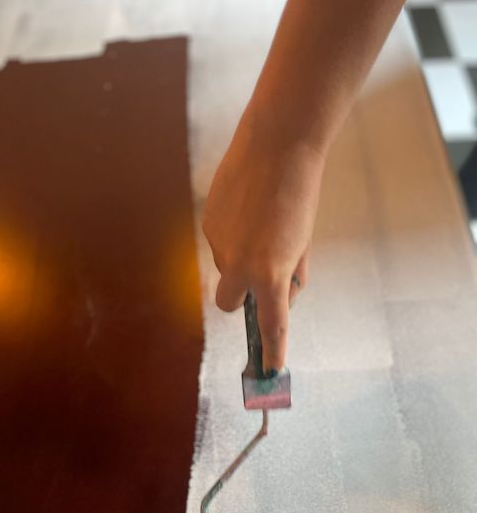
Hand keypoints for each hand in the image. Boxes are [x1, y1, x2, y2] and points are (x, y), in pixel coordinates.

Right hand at [202, 111, 324, 371]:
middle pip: (228, 304)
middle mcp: (238, 265)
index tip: (271, 369)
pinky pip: (219, 241)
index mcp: (270, 272)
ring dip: (240, 260)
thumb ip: (292, 274)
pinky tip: (246, 209)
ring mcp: (218, 244)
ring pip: (225, 266)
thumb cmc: (301, 194)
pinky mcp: (207, 222)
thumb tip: (281, 292)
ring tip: (260, 224)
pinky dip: (232, 236)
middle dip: (240, 298)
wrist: (278, 144)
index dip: (271, 349)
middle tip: (260, 277)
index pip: (271, 323)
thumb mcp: (305, 242)